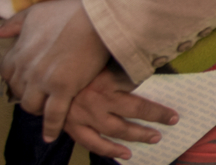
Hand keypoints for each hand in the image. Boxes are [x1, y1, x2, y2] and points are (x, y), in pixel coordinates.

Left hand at [0, 0, 110, 142]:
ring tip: (46, 110)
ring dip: (37, 109)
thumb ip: (14, 24)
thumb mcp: (35, 12)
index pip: (7, 73)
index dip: (17, 78)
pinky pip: (53, 115)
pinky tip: (51, 135)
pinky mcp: (63, 89)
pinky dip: (51, 127)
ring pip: (31, 106)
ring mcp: (43, 80)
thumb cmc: (69, 11)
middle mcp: (26, 68)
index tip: (27, 79)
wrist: (97, 16)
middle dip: (27, 94)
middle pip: (18, 92)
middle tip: (40, 95)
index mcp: (19, 51)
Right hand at [63, 68, 177, 159]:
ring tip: (154, 138)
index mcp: (105, 81)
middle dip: (153, 119)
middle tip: (170, 123)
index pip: (138, 94)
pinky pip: (92, 143)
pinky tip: (124, 154)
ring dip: (136, 136)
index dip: (157, 108)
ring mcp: (82, 115)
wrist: (42, 74)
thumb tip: (150, 64)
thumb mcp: (101, 60)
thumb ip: (123, 66)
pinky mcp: (70, 126)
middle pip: (132, 113)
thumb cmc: (76, 62)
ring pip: (115, 131)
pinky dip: (108, 150)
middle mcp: (95, 100)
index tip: (173, 114)